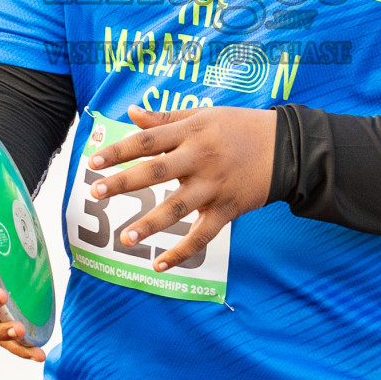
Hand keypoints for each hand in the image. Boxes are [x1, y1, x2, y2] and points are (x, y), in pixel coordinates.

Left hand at [86, 105, 275, 270]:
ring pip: (177, 208)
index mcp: (191, 131)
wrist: (287, 148)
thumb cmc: (239, 127)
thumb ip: (165, 118)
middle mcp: (200, 158)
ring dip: (150, 224)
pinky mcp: (228, 209)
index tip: (93, 162)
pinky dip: (182, 252)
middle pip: (156, 171)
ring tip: (125, 239)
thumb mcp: (203, 115)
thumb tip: (131, 114)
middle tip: (96, 193)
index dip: (119, 151)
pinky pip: (202, 235)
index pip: (148, 141)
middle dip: (124, 183)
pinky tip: (159, 265)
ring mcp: (214, 186)